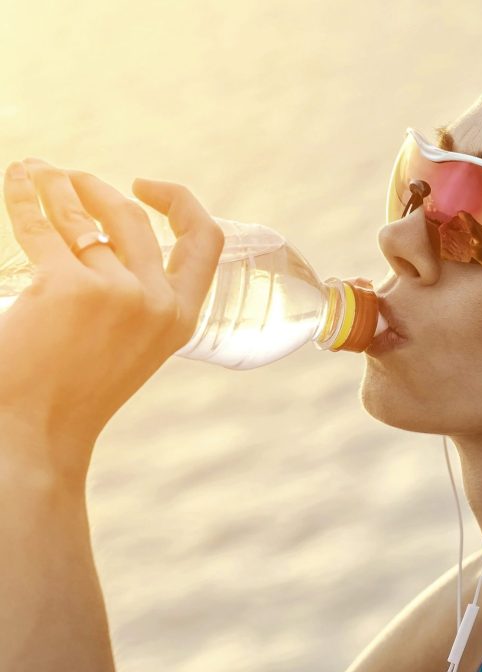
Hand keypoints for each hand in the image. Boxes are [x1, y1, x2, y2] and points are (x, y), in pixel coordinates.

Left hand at [0, 159, 223, 478]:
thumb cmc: (79, 391)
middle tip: (73, 181)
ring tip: (37, 172)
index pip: (206, 241)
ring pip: (85, 218)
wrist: (39, 432)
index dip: (181, 203)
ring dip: (58, 184)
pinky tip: (17, 180)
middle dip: (100, 190)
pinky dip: (24, 196)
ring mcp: (116, 293)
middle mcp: (157, 301)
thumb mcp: (133, 344)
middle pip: (134, 220)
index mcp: (181, 317)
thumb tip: (106, 241)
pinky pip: (42, 227)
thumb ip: (139, 299)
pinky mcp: (67, 288)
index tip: (146, 187)